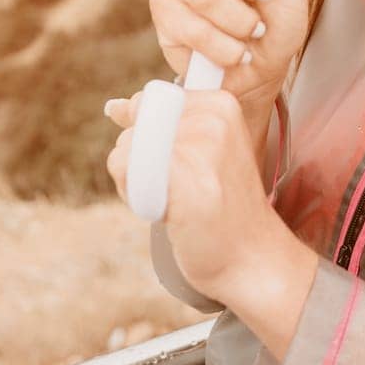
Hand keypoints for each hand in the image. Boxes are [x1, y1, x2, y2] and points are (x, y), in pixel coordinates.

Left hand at [105, 86, 288, 303]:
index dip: (148, 139)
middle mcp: (212, 117)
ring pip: (125, 148)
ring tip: (175, 203)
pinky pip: (124, 166)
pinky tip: (164, 210)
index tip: (179, 168)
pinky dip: (132, 193)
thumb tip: (113, 107)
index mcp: (220, 104)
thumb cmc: (221, 211)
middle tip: (177, 191)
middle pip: (135, 125)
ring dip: (135, 182)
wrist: (252, 261)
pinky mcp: (184, 176)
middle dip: (139, 161)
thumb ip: (158, 124)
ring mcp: (201, 146)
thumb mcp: (197, 153)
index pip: (148, 103)